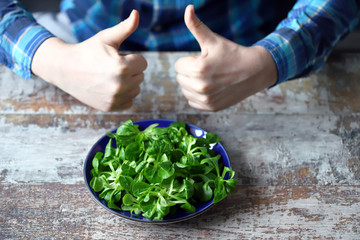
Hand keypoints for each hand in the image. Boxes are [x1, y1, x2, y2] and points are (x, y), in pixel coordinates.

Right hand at [31, 10, 146, 110]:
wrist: (65, 70)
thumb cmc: (88, 51)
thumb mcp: (106, 38)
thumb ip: (125, 28)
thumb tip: (136, 13)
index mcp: (122, 67)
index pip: (143, 63)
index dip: (131, 57)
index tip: (116, 57)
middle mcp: (120, 86)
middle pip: (140, 76)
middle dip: (129, 70)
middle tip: (110, 67)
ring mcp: (115, 98)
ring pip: (136, 89)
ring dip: (128, 83)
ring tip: (109, 77)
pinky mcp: (110, 107)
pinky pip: (129, 102)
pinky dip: (123, 96)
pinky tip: (109, 88)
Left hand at [175, 5, 277, 110]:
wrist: (255, 71)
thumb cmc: (233, 53)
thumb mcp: (213, 40)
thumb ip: (196, 26)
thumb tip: (187, 8)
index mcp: (198, 69)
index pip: (178, 65)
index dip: (191, 60)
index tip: (205, 59)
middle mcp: (201, 87)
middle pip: (180, 78)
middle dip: (191, 72)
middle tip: (209, 68)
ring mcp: (206, 100)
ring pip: (185, 90)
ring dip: (193, 84)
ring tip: (211, 78)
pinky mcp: (211, 108)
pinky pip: (192, 102)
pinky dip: (198, 96)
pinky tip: (211, 89)